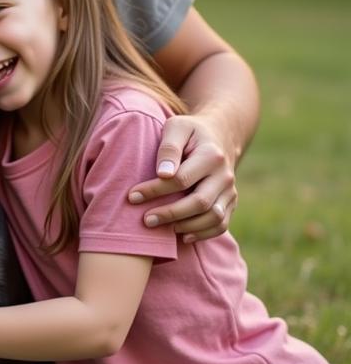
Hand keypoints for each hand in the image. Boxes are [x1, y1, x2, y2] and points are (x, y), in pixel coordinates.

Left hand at [129, 113, 236, 242]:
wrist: (218, 136)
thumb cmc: (189, 132)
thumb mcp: (176, 127)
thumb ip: (169, 148)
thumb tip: (163, 174)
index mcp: (211, 156)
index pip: (181, 179)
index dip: (155, 190)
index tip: (132, 196)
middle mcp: (224, 176)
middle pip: (199, 202)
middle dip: (170, 213)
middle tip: (145, 220)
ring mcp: (230, 191)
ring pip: (213, 218)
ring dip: (186, 226)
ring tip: (161, 228)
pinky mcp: (231, 202)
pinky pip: (221, 224)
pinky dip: (203, 234)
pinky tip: (182, 235)